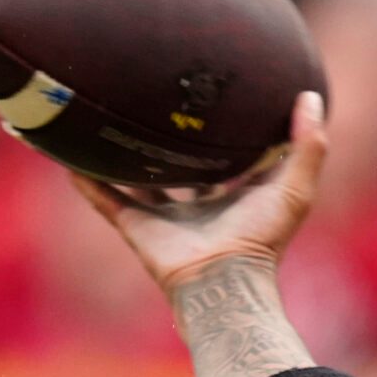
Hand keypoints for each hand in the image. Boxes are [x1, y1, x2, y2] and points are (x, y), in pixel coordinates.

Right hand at [72, 91, 328, 293]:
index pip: (229, 153)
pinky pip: (106, 198)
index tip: (213, 95)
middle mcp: (200, 202)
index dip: (224, 128)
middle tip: (154, 98)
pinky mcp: (137, 226)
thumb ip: (308, 144)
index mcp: (236, 192)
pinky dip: (87, 181)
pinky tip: (66, 156)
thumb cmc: (263, 237)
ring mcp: (166, 215)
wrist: (223, 281)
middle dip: (169, 138)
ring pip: (138, 178)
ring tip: (103, 120)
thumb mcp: (296, 186)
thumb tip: (310, 96)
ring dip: (121, 156)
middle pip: (181, 164)